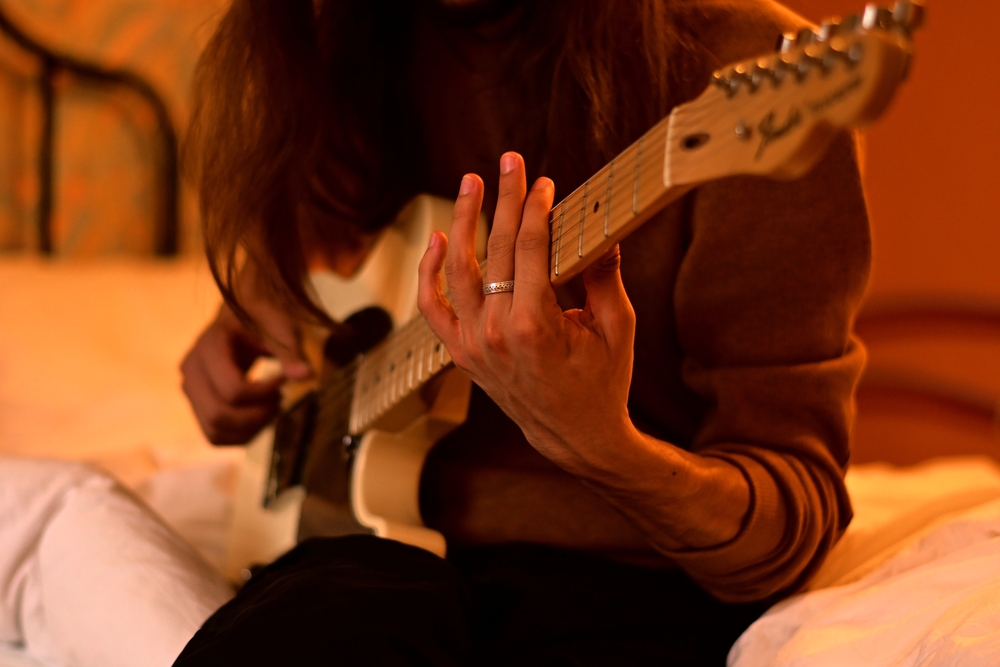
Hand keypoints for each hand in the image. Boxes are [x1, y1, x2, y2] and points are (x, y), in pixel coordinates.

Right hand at [181, 264, 313, 444]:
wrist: (240, 317)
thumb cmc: (261, 317)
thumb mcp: (279, 325)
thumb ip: (290, 349)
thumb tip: (306, 376)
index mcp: (209, 346)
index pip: (233, 390)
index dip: (265, 393)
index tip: (284, 379)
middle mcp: (191, 370)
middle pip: (219, 416)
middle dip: (257, 417)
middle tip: (280, 400)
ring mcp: (190, 389)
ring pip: (215, 431)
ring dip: (250, 430)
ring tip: (271, 409)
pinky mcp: (196, 403)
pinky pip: (214, 435)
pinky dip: (241, 435)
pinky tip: (261, 418)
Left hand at [417, 153, 636, 474]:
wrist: (572, 435)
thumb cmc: (601, 382)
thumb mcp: (617, 329)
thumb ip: (604, 277)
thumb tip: (603, 228)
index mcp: (536, 325)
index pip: (530, 247)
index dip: (536, 207)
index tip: (544, 182)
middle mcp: (496, 332)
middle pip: (496, 248)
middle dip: (505, 199)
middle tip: (511, 161)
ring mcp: (472, 344)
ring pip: (458, 269)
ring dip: (462, 221)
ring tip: (470, 184)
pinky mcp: (461, 353)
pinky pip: (433, 307)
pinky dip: (430, 273)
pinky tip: (438, 239)